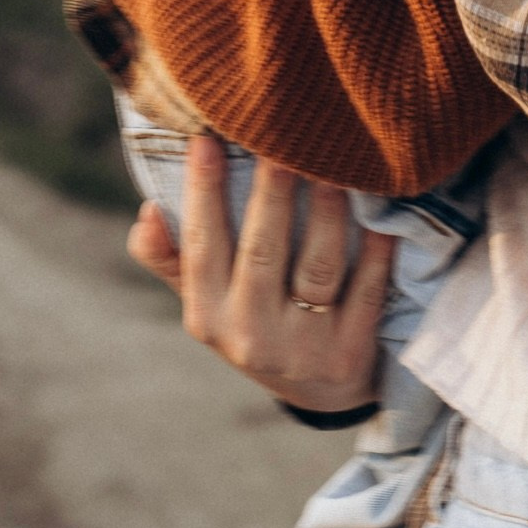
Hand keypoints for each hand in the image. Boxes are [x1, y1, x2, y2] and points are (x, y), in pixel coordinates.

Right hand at [126, 132, 393, 410]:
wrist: (320, 391)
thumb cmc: (256, 319)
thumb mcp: (207, 301)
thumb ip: (171, 258)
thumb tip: (147, 212)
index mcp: (207, 317)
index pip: (201, 247)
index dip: (202, 193)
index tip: (206, 138)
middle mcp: (251, 335)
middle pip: (263, 252)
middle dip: (272, 191)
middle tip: (281, 136)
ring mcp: (304, 348)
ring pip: (319, 266)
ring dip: (327, 210)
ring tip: (334, 162)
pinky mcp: (351, 351)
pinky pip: (367, 289)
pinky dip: (375, 247)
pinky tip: (380, 209)